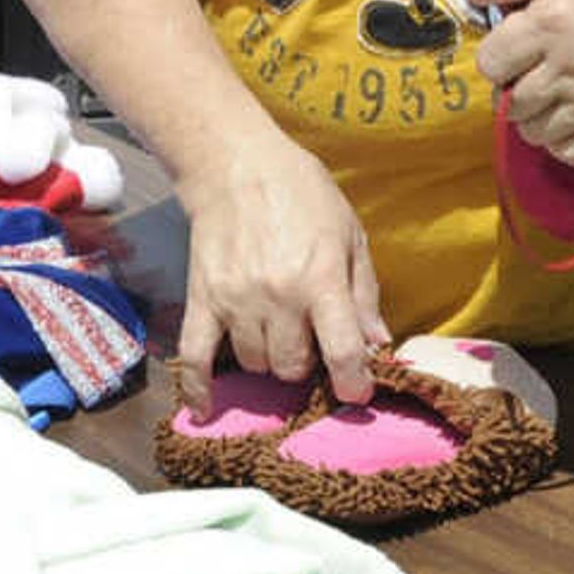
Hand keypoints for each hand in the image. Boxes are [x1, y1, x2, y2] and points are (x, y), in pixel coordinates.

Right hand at [169, 129, 386, 408]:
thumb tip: (378, 345)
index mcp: (320, 279)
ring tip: (275, 334)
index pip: (341, 351)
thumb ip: (364, 294)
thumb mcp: (350, 234)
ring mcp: (236, 301)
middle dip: (307, 364)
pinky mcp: (202, 300)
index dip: (354, 382)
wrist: (237, 164)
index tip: (357, 392)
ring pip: (255, 364)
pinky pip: (195, 357)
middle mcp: (278, 297)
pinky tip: (206, 409)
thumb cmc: (302, 194)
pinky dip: (198, 388)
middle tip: (310, 341)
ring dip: (269, 360)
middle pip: (293, 366)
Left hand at [449, 0, 573, 168]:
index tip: (520, 43)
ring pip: (537, 134)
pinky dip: (566, 139)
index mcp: (550, 25)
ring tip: (560, 87)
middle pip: (512, 105)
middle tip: (541, 65)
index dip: (501, 54)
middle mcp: (572, 69)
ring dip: (539, 115)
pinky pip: (572, 154)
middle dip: (518, 86)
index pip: (491, 66)